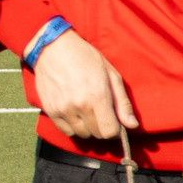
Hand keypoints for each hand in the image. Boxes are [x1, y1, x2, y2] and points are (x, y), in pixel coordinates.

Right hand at [31, 29, 136, 143]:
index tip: (116, 122)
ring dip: (89, 128)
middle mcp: (79, 106)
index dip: (116, 130)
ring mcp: (63, 110)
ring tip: (88, 110)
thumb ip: (123, 103)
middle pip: (97, 135)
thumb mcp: (111, 75)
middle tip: (102, 113)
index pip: (110, 132)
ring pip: (82, 134)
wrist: (53, 48)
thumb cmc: (86, 58)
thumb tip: (132, 125)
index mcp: (97, 96)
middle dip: (103, 128)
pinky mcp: (50, 111)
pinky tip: (76, 112)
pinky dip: (74, 127)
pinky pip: (67, 131)